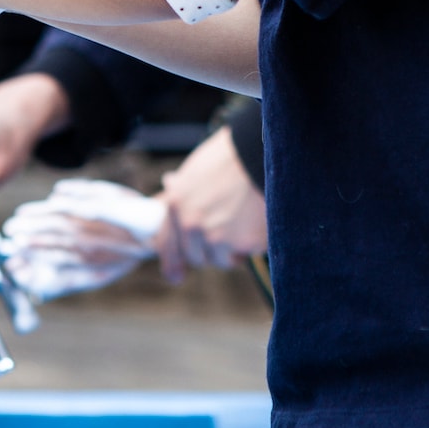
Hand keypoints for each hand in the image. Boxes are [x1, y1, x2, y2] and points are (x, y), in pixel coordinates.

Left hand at [156, 126, 266, 282]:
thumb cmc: (229, 156)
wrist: (261, 151)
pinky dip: (253, 243)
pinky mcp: (244, 243)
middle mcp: (191, 225)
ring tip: (244, 220)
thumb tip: (169, 185)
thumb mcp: (194, 170)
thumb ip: (181, 189)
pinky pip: (246, 254)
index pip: (167, 244)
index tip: (175, 276)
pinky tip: (257, 221)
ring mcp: (217, 237)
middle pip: (196, 257)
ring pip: (221, 260)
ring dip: (232, 250)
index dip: (172, 262)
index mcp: (175, 205)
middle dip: (210, 250)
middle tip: (226, 231)